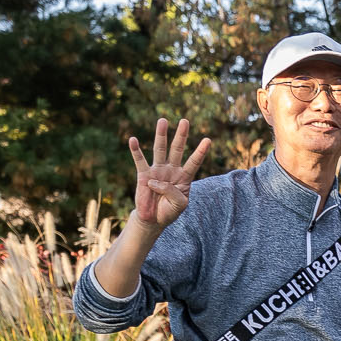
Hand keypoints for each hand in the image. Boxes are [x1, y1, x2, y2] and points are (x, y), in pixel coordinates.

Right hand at [126, 116, 211, 233]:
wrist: (153, 219)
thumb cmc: (169, 211)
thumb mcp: (179, 205)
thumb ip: (172, 192)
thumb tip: (155, 180)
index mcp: (184, 177)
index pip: (194, 162)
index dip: (200, 152)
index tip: (208, 140)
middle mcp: (171, 170)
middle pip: (177, 149)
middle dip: (181, 136)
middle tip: (185, 121)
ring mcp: (157, 171)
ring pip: (160, 149)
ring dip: (161, 135)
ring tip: (163, 121)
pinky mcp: (143, 175)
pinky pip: (140, 160)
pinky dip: (136, 150)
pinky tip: (133, 139)